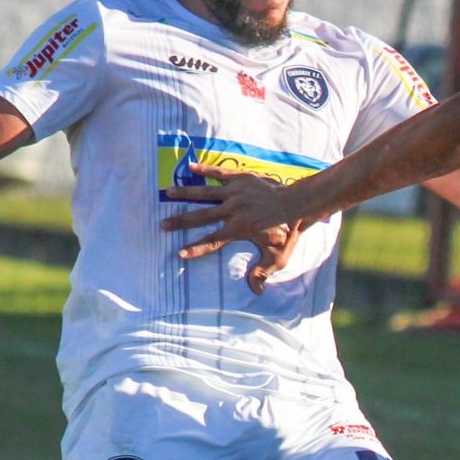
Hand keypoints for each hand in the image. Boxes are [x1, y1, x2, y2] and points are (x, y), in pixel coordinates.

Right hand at [164, 170, 304, 292]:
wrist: (296, 203)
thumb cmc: (286, 232)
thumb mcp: (278, 256)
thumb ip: (264, 271)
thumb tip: (256, 292)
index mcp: (238, 228)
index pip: (213, 240)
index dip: (196, 248)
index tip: (180, 253)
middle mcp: (233, 210)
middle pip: (201, 216)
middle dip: (181, 221)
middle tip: (163, 224)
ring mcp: (235, 192)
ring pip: (205, 192)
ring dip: (185, 193)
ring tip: (167, 192)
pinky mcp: (240, 178)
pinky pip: (219, 173)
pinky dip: (205, 169)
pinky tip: (190, 167)